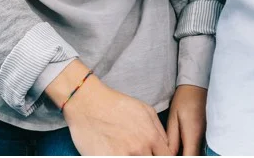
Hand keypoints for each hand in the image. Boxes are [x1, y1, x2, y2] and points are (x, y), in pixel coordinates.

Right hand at [48, 61, 171, 154]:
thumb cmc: (115, 104)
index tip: (156, 155)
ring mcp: (123, 156)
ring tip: (125, 150)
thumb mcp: (143, 109)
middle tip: (137, 151)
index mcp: (151, 136)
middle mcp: (140, 148)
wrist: (87, 102)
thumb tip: (166, 146)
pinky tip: (114, 153)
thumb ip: (158, 130)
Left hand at [166, 85, 206, 155]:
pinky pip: (198, 147)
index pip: (188, 157)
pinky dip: (190, 149)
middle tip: (170, 152)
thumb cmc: (184, 99)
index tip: (168, 156)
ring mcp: (206, 137)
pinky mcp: (206, 134)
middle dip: (183, 157)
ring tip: (176, 148)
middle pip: (193, 157)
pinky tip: (182, 146)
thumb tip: (169, 154)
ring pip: (196, 153)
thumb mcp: (174, 117)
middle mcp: (202, 138)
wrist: (197, 86)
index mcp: (192, 135)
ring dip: (186, 152)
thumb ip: (172, 138)